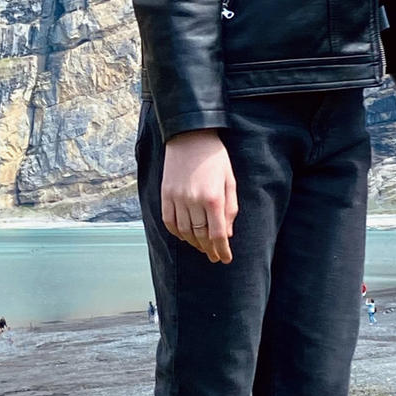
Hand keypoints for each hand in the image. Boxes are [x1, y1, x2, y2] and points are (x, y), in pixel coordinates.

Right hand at [161, 130, 237, 262]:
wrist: (190, 136)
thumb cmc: (215, 157)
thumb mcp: (230, 180)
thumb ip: (230, 208)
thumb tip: (226, 234)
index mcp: (214, 198)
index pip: (217, 234)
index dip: (222, 250)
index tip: (225, 259)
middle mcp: (194, 201)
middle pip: (200, 236)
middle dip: (209, 249)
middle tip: (214, 256)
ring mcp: (177, 198)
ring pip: (184, 231)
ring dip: (194, 243)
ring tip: (201, 247)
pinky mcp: (165, 194)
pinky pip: (169, 221)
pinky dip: (176, 232)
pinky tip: (184, 235)